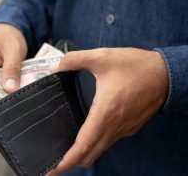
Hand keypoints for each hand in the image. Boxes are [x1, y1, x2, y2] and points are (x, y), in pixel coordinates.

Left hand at [47, 48, 167, 174]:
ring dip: (84, 154)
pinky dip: (96, 145)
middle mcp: (115, 126)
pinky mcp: (130, 127)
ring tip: (68, 151)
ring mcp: (124, 129)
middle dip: (72, 162)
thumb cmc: (137, 66)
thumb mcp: (102, 57)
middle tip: (55, 163)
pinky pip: (109, 141)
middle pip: (90, 155)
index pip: (84, 145)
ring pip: (100, 150)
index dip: (68, 160)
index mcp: (105, 113)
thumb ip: (74, 60)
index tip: (55, 169)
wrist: (167, 74)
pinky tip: (88, 135)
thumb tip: (54, 68)